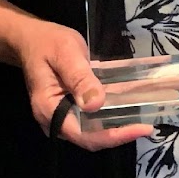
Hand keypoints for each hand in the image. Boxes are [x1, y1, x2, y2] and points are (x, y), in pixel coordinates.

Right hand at [10, 18, 153, 151]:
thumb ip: (80, 78)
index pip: (83, 135)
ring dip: (117, 126)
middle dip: (119, 134)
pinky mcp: (69, 110)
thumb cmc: (47, 43)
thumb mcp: (66, 53)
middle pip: (90, 137)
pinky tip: (128, 107)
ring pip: (92, 130)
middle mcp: (54, 120)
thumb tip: (96, 104)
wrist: (31, 40)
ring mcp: (61, 117)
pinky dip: (110, 116)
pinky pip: (91, 119)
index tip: (140, 129)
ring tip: (143, 121)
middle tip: (147, 126)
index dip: (113, 136)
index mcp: (49, 109)